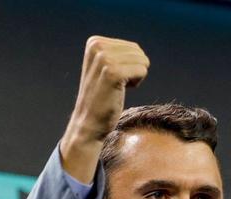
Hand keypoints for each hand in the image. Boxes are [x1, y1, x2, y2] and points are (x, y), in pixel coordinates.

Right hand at [60, 36, 149, 182]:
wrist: (88, 122)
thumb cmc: (100, 97)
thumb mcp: (103, 67)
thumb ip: (116, 53)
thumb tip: (137, 49)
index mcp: (94, 43)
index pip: (132, 47)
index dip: (128, 65)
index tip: (111, 78)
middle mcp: (97, 47)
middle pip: (138, 52)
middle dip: (133, 70)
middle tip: (115, 85)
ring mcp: (104, 60)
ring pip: (142, 61)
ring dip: (134, 78)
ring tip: (116, 88)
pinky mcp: (112, 73)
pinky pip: (142, 70)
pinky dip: (136, 83)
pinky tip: (120, 91)